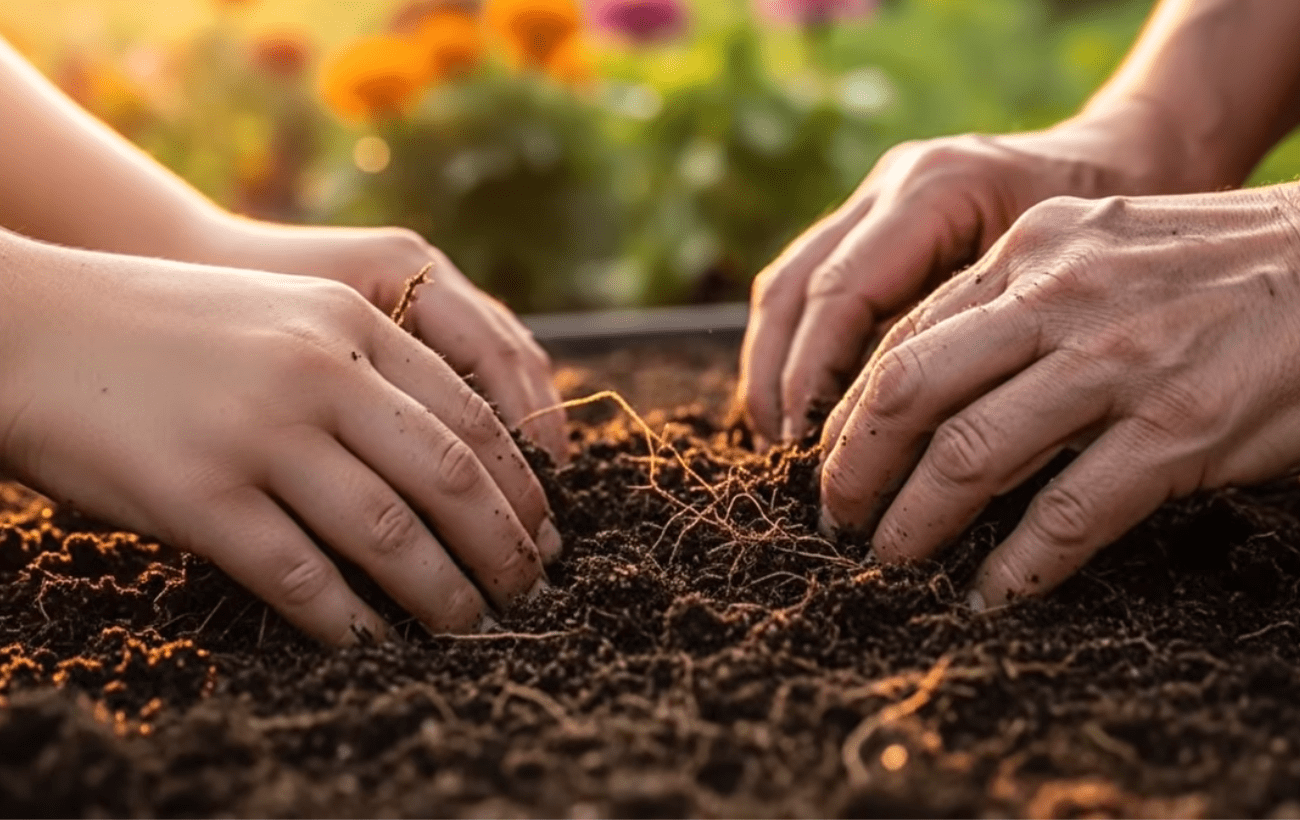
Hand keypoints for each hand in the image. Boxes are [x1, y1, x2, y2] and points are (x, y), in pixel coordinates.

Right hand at [0, 236, 560, 643]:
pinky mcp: (201, 495)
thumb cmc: (167, 330)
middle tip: (530, 590)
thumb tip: (454, 455)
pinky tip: (368, 642)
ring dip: (442, 593)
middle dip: (504, 546)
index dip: (523, 484)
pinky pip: (298, 575)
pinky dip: (345, 620)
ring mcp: (259, 432)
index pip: (472, 415)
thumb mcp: (285, 312)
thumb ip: (367, 364)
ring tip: (469, 626)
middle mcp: (317, 370)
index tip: (546, 531)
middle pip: (451, 476)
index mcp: (350, 323)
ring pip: (389, 532)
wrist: (34, 331)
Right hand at [738, 102, 1193, 444]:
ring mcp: (876, 196)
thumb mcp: (1070, 291)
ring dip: (773, 367)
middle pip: (796, 287)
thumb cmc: (1120, 232)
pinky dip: (797, 349)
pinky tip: (806, 407)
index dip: (816, 376)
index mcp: (938, 189)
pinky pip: (810, 285)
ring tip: (780, 443)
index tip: (813, 450)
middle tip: (786, 459)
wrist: (1137, 156)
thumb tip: (930, 453)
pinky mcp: (874, 221)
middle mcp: (892, 184)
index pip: (843, 291)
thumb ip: (993, 350)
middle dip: (778, 379)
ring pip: (788, 284)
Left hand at [818, 185, 1299, 607]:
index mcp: (1033, 248)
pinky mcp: (1180, 427)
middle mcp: (1060, 295)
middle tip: (835, 520)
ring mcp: (1119, 361)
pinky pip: (1068, 514)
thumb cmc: (1223, 266)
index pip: (905, 336)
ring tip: (891, 562)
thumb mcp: (1104, 249)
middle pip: (910, 391)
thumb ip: (1021, 300)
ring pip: (972, 455)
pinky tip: (991, 594)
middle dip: (854, 467)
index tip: (830, 461)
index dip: (852, 411)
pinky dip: (1018, 566)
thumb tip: (935, 386)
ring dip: (915, 522)